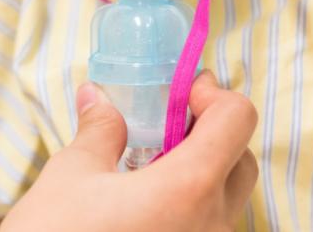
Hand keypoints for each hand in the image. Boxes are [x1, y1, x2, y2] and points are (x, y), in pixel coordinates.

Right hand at [0, 71, 257, 231]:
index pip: (237, 119)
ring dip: (199, 172)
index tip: (178, 94)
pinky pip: (206, 228)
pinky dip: (188, 206)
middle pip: (241, 161)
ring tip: (147, 168)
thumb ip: (100, 131)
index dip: (213, 95)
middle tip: (165, 125)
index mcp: (189, 189)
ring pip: (226, 200)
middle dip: (211, 133)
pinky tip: (143, 206)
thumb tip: (100, 98)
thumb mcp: (71, 176)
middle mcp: (212, 225)